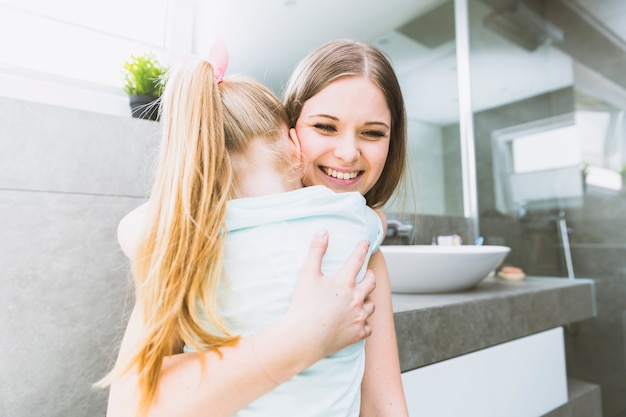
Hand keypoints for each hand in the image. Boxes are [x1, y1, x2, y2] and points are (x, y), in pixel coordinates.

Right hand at [285, 229, 375, 359]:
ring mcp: (359, 316)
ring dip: (367, 300)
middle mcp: (356, 297)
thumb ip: (316, 251)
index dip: (362, 249)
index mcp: (345, 281)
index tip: (366, 244)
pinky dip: (364, 324)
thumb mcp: (307, 273)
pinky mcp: (357, 334)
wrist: (303, 337)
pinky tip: (359, 322)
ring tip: (362, 300)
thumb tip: (323, 232)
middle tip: (368, 275)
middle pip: (371, 282)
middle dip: (370, 276)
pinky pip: (368, 327)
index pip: (357, 259)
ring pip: (372, 305)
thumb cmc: (303, 306)